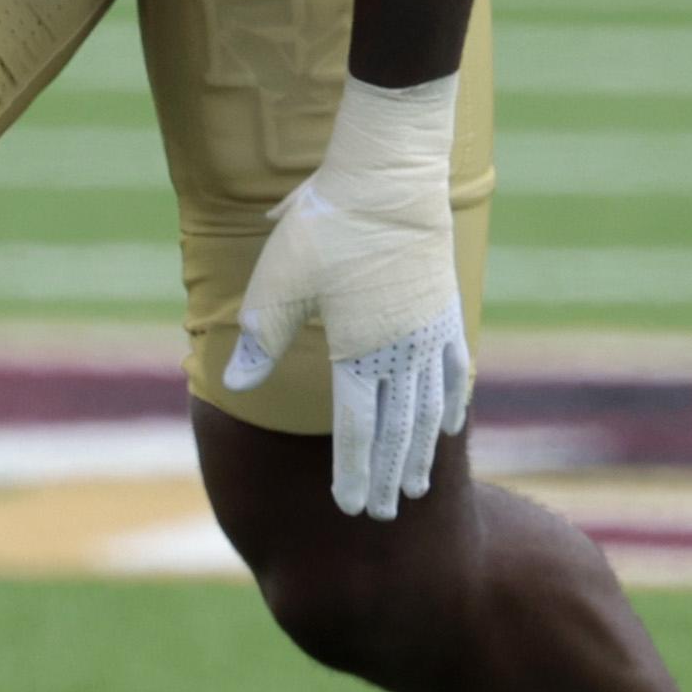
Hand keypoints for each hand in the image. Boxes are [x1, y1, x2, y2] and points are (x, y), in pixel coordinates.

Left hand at [222, 74, 470, 522]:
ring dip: (422, 451)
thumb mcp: (278, 282)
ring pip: (430, 409)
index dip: (355, 472)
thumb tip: (235, 386)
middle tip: (384, 515)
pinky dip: (451, 403)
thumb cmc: (325, 225)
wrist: (388, 176)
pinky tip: (450, 424)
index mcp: (359, 352)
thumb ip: (262, 339)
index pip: (359, 431)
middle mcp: (403, 353)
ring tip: (418, 486)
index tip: (352, 508)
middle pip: (399, 431)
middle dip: (390, 476)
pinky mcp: (447, 308)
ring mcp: (432, 333)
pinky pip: (456, 370)